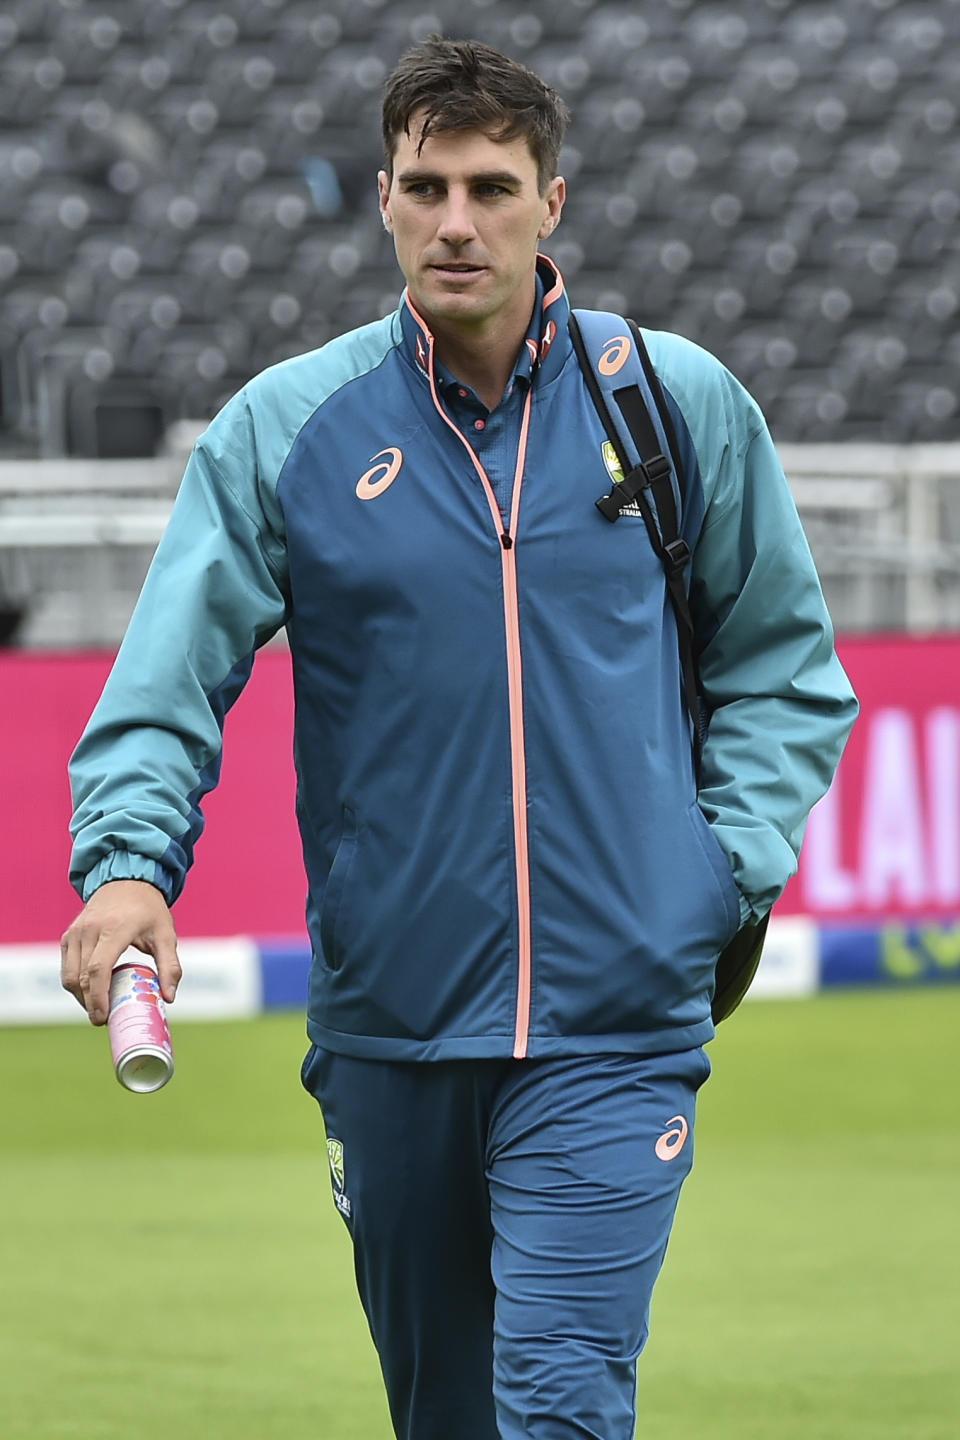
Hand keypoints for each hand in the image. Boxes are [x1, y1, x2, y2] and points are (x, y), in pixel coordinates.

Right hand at [60, 880, 180, 1025]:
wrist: (126, 880)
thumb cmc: (148, 910)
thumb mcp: (166, 935)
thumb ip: (169, 966)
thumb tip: (169, 998)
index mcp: (115, 929)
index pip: (98, 968)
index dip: (98, 997)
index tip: (103, 1018)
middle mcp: (90, 929)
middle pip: (82, 977)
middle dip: (90, 1003)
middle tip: (104, 1019)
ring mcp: (76, 932)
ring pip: (70, 976)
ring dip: (81, 997)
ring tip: (99, 1007)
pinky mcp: (68, 935)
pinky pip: (67, 967)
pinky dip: (76, 984)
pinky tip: (92, 990)